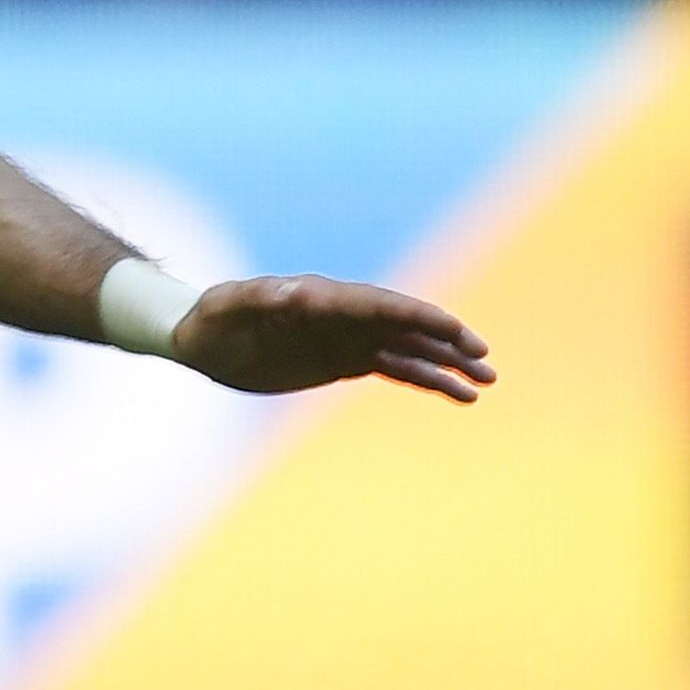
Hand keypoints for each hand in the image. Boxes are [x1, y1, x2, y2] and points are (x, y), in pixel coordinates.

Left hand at [170, 274, 494, 402]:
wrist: (203, 340)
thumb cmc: (210, 319)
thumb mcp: (225, 307)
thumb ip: (258, 298)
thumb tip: (296, 293)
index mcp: (323, 298)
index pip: (379, 304)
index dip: (416, 315)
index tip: (451, 329)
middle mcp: (345, 315)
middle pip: (405, 324)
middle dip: (445, 338)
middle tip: (482, 357)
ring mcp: (350, 337)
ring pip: (410, 348)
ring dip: (448, 363)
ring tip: (486, 382)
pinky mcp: (347, 360)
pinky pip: (397, 368)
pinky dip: (428, 380)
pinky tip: (460, 396)